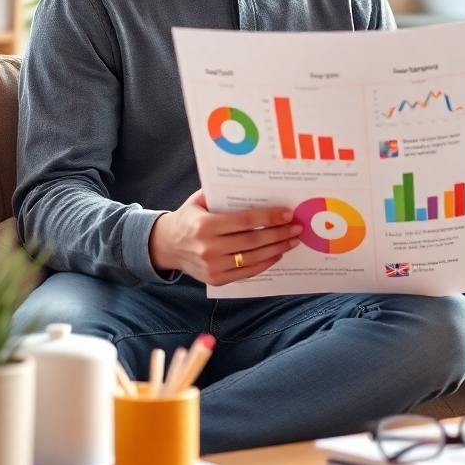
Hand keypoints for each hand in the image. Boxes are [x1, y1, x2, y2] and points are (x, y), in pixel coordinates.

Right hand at [148, 190, 302, 284]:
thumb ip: (221, 193)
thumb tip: (255, 185)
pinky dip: (265, 263)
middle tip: (297, 227)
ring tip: (292, 240)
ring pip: (253, 258)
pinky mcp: (216, 279)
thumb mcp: (198, 200)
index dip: (269, 217)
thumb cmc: (188, 218)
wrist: (167, 246)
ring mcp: (212, 267)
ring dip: (277, 248)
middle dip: (279, 233)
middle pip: (253, 240)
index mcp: (205, 225)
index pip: (245, 221)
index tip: (287, 214)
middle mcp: (208, 248)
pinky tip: (277, 254)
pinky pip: (247, 273)